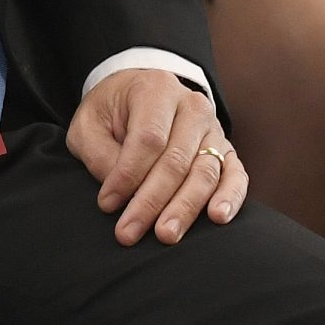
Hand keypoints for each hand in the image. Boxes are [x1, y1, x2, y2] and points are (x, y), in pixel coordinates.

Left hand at [68, 67, 245, 245]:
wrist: (138, 94)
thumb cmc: (110, 113)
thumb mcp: (88, 123)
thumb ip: (100, 153)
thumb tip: (120, 191)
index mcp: (156, 89)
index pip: (148, 139)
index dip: (128, 175)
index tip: (107, 204)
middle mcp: (192, 106)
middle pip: (177, 161)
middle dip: (152, 201)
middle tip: (130, 232)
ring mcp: (214, 129)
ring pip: (205, 173)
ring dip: (184, 208)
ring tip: (166, 235)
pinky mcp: (227, 151)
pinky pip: (236, 176)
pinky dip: (229, 198)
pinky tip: (217, 217)